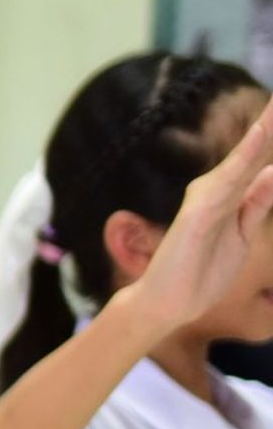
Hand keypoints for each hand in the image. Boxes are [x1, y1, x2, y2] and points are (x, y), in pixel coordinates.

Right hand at [127, 88, 272, 330]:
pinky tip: (262, 134)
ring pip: (244, 158)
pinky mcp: (199, 214)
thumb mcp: (242, 233)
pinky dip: (246, 156)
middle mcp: (215, 190)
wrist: (166, 305)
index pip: (257, 159)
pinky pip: (228, 181)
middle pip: (253, 151)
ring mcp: (206, 200)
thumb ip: (256, 202)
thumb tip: (272, 170)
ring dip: (265, 130)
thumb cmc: (199, 273)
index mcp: (228, 196)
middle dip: (271, 123)